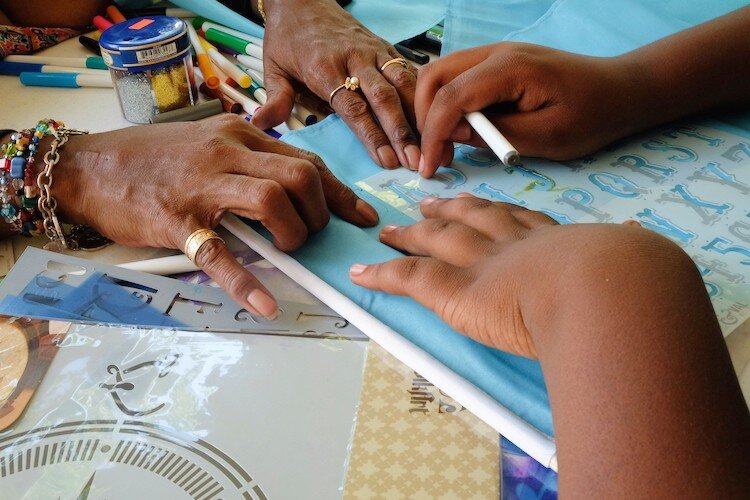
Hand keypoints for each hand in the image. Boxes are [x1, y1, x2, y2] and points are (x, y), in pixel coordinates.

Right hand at [53, 114, 378, 317]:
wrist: (89, 165)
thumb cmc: (152, 158)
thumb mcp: (207, 143)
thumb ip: (247, 158)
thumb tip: (288, 184)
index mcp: (240, 137)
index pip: (306, 161)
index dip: (341, 192)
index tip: (362, 216)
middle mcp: (228, 153)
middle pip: (301, 177)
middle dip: (323, 213)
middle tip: (315, 237)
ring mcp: (203, 185)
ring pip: (272, 200)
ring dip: (295, 233)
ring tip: (290, 251)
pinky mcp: (178, 220)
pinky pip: (219, 253)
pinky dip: (246, 281)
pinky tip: (266, 304)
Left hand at [251, 0, 420, 169]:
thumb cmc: (288, 37)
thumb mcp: (272, 66)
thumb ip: (275, 98)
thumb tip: (262, 125)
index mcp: (324, 67)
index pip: (353, 107)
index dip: (372, 135)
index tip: (386, 160)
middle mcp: (354, 58)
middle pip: (384, 98)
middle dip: (402, 132)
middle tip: (415, 161)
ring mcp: (373, 51)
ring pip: (403, 83)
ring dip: (418, 115)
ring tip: (433, 143)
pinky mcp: (385, 47)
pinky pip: (408, 71)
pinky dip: (423, 94)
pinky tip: (435, 118)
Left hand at [347, 194, 688, 358]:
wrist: (600, 284)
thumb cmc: (624, 276)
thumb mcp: (632, 256)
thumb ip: (629, 250)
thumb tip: (638, 237)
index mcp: (550, 240)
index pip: (515, 218)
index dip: (494, 209)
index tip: (483, 202)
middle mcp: (509, 243)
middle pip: (469, 218)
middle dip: (447, 209)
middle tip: (428, 202)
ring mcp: (477, 262)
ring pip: (433, 240)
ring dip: (409, 232)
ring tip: (390, 227)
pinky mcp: (451, 289)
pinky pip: (406, 277)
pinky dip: (380, 274)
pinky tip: (359, 273)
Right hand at [415, 43, 639, 176]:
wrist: (622, 90)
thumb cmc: (593, 116)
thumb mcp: (547, 137)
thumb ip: (496, 135)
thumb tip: (452, 134)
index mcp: (510, 68)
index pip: (451, 96)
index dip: (433, 134)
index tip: (429, 168)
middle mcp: (496, 52)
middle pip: (434, 76)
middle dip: (424, 118)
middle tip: (435, 157)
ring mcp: (495, 53)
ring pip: (441, 74)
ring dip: (432, 110)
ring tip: (445, 147)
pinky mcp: (498, 63)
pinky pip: (458, 78)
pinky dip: (447, 104)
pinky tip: (460, 132)